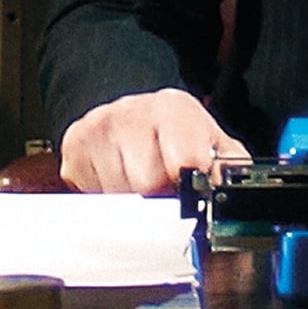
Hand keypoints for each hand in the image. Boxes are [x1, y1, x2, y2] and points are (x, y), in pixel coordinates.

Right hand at [60, 89, 245, 194]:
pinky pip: (90, 193)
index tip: (189, 192)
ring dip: (131, 199)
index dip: (187, 185)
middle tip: (164, 190)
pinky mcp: (74, 145)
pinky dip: (106, 196)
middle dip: (158, 196)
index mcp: (174, 108)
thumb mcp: (214, 146)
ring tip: (140, 183)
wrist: (133, 116)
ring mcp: (99, 126)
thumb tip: (233, 194)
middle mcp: (133, 110)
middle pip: (146, 183)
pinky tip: (117, 179)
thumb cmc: (178, 138)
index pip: (183, 160)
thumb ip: (229, 169)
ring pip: (117, 193)